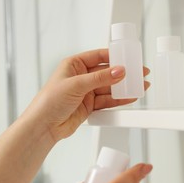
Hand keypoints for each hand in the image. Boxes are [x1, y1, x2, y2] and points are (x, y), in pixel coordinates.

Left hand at [23, 49, 149, 141]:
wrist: (44, 126)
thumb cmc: (49, 101)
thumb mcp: (76, 84)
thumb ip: (100, 78)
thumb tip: (119, 71)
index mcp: (74, 65)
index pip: (99, 56)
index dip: (115, 57)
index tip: (130, 58)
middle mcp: (81, 77)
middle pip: (107, 73)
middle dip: (123, 74)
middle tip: (139, 73)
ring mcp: (85, 92)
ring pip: (109, 88)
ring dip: (124, 88)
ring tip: (139, 86)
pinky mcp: (89, 106)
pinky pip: (107, 101)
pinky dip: (119, 100)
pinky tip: (129, 97)